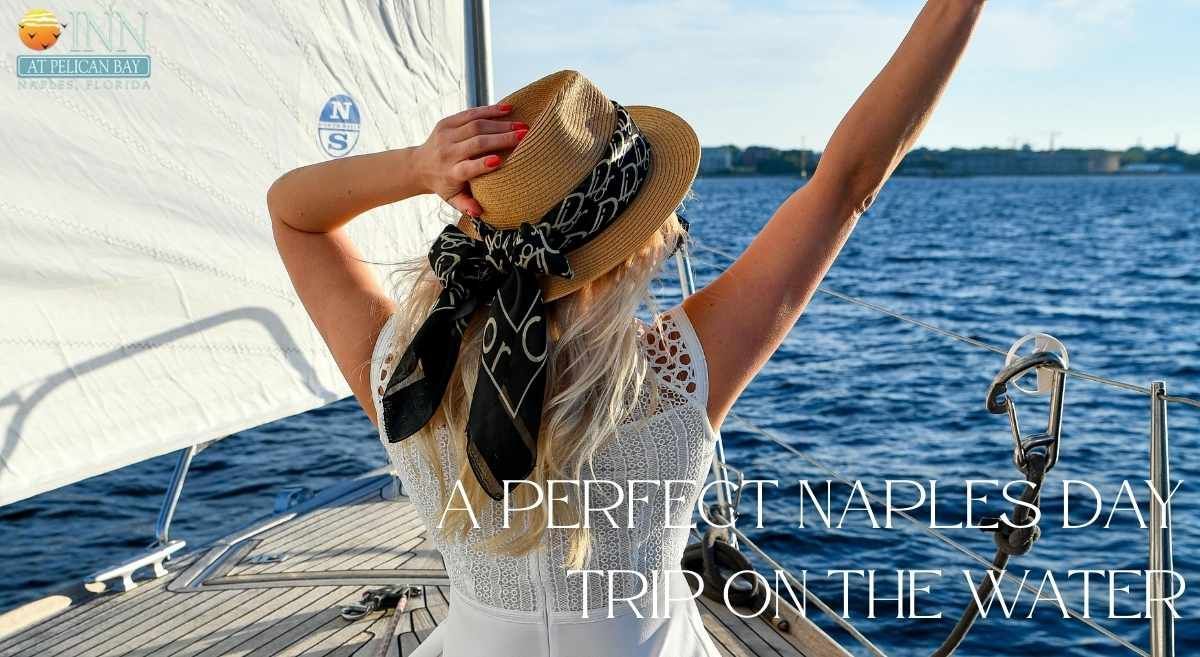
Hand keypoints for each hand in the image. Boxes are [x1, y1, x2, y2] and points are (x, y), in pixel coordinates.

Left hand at [414, 102, 528, 216]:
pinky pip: (470, 113)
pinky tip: (507, 109)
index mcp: (450, 173)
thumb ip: (465, 205)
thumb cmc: (443, 184)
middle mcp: (447, 153)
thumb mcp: (452, 199)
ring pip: (476, 125)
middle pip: (477, 142)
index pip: (466, 168)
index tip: (500, 160)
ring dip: (500, 124)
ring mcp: (446, 135)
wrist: (419, 166)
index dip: (482, 164)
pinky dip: (490, 110)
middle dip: (501, 138)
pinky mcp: (447, 122)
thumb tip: (478, 212)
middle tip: (524, 135)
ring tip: (521, 125)